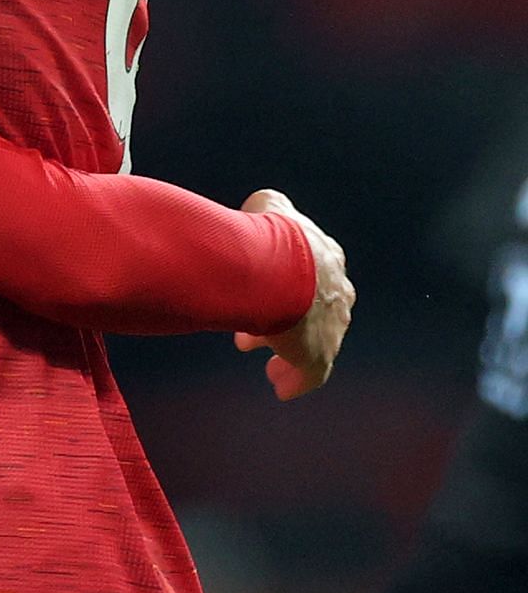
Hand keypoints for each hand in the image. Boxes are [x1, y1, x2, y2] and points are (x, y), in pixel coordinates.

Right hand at [237, 189, 351, 399]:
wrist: (278, 267)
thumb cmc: (270, 236)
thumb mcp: (270, 207)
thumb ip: (273, 207)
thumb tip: (265, 205)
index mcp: (328, 260)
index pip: (314, 276)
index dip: (287, 284)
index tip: (266, 291)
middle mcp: (337, 295)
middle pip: (313, 312)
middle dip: (284, 318)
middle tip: (254, 323)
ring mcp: (331, 328)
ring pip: (311, 343)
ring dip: (284, 348)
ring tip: (257, 352)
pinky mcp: (319, 355)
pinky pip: (310, 373)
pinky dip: (295, 379)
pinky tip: (282, 387)